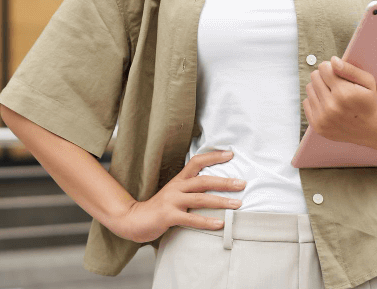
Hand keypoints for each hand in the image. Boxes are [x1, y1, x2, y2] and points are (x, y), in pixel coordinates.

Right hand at [113, 150, 245, 243]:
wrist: (133, 219)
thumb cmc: (159, 208)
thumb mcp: (174, 193)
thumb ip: (190, 190)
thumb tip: (214, 188)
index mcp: (179, 180)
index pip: (197, 161)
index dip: (214, 156)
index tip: (231, 154)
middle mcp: (176, 187)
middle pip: (204, 180)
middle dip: (225, 182)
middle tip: (242, 183)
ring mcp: (172, 201)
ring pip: (200, 199)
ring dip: (221, 201)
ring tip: (238, 204)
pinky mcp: (168, 216)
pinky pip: (191, 219)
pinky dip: (207, 221)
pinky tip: (220, 223)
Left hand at [303, 55, 376, 145]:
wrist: (371, 129)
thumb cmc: (369, 101)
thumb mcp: (367, 81)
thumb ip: (349, 69)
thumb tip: (332, 60)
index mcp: (343, 93)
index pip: (323, 68)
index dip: (330, 68)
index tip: (336, 72)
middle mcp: (331, 107)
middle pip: (314, 77)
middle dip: (323, 76)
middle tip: (334, 84)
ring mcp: (323, 119)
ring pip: (309, 88)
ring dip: (318, 88)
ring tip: (331, 94)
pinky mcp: (318, 126)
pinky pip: (306, 102)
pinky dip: (315, 100)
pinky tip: (327, 104)